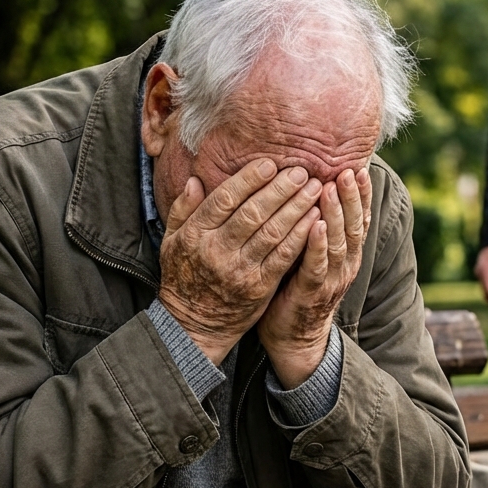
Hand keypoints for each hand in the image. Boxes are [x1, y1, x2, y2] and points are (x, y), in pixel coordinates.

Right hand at [158, 160, 322, 364]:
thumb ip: (183, 209)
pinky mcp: (259, 287)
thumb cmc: (184, 276)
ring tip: (315, 188)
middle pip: (253, 213)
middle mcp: (217, 251)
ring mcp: (239, 270)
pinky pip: (283, 257)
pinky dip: (301, 236)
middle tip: (302, 171)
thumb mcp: (172, 241)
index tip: (270, 163)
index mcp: (195, 234)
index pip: (224, 199)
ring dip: (297, 208)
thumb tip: (195, 179)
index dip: (249, 180)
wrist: (193, 325)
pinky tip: (315, 218)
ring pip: (272, 232)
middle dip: (281, 189)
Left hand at [258, 168, 371, 387]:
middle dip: (352, 196)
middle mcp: (345, 264)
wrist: (294, 338)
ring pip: (339, 241)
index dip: (360, 194)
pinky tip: (314, 225)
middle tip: (348, 170)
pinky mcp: (313, 292)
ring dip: (336, 213)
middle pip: (353, 225)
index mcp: (346, 253)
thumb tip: (308, 190)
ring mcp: (331, 279)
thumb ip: (312, 226)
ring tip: (331, 187)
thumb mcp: (309, 255)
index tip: (358, 167)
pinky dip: (318, 244)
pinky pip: (317, 265)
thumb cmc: (296, 289)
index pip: (358, 218)